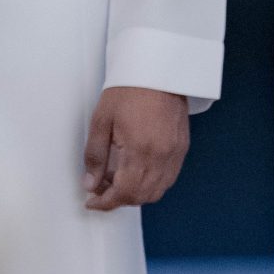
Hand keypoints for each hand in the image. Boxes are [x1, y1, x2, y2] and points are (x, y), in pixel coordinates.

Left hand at [84, 86, 189, 210]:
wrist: (158, 70)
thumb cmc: (129, 90)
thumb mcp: (101, 121)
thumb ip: (95, 156)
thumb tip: (91, 183)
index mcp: (140, 149)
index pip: (124, 193)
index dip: (105, 203)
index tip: (92, 202)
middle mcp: (162, 155)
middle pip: (141, 196)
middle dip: (118, 199)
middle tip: (100, 189)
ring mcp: (175, 152)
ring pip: (157, 191)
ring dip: (136, 193)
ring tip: (118, 179)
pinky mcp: (182, 147)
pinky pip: (168, 178)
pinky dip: (152, 183)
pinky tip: (137, 171)